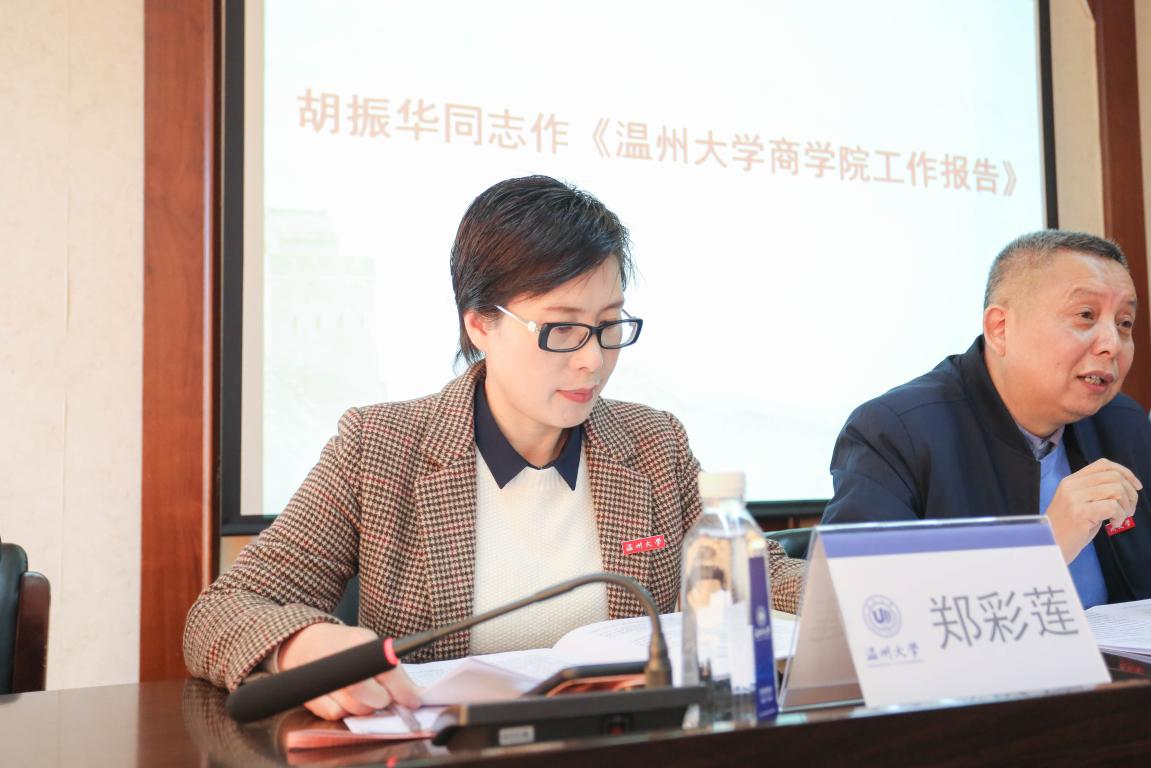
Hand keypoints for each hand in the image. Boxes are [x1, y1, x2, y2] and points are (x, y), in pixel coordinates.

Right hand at [278, 623, 420, 719]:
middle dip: (383, 700)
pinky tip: (343, 697)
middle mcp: (342, 661)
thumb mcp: (367, 642)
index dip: (403, 690)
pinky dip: (344, 710)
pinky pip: (337, 715)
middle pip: (374, 698)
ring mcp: (325, 680)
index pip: (389, 673)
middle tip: (383, 695)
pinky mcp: (311, 697)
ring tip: (362, 693)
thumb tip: (410, 693)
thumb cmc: (342, 645)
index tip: (413, 701)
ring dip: (364, 706)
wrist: (303, 643)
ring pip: (357, 710)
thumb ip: (387, 666)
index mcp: (360, 642)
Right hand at [1045, 459, 1140, 562]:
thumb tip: (1124, 487)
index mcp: (1070, 481)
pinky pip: (1113, 507)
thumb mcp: (1077, 503)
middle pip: (1113, 476)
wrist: (1049, 546)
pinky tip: (1114, 524)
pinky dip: (1120, 517)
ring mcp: (1075, 499)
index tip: (1135, 486)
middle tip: (1129, 509)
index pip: (1103, 465)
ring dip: (1126, 506)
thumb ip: (1094, 492)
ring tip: (1121, 518)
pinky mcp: (1081, 513)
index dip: (1125, 473)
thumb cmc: (1067, 529)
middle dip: (1130, 493)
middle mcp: (1072, 486)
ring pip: (1116, 489)